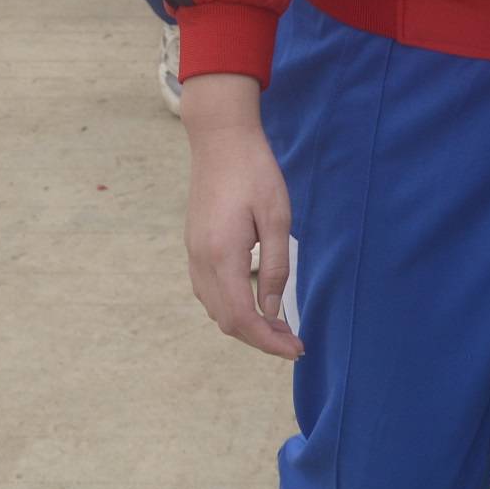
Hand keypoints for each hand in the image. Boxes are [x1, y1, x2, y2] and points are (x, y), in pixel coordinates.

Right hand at [184, 75, 300, 359]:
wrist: (220, 139)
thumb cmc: (255, 172)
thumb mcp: (277, 217)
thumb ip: (275, 266)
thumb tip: (273, 310)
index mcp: (223, 255)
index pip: (242, 318)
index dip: (269, 342)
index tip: (296, 349)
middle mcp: (201, 260)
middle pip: (226, 321)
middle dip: (260, 339)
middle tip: (293, 340)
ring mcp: (193, 254)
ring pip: (215, 309)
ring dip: (244, 325)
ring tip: (278, 324)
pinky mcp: (193, 246)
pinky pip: (207, 292)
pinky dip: (230, 307)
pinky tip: (253, 301)